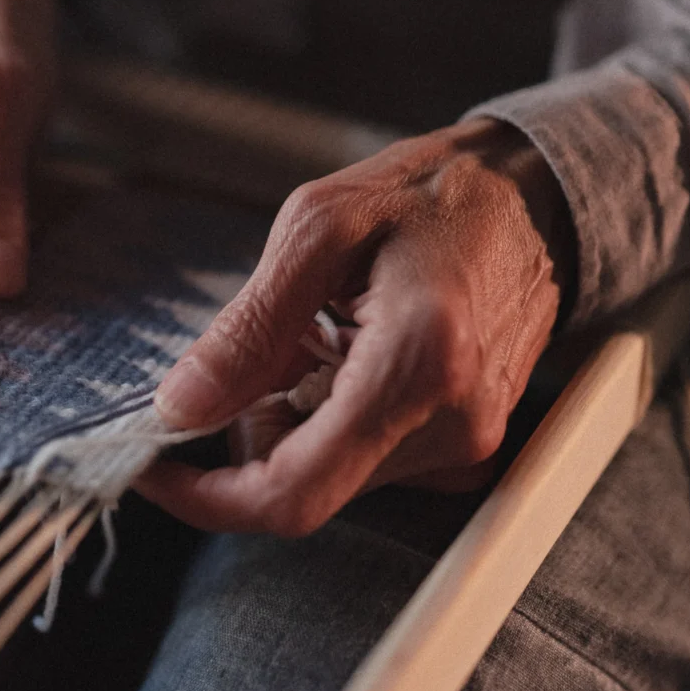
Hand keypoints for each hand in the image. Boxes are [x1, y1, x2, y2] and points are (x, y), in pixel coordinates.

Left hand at [135, 119, 574, 533]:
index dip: (206, 496)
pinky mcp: (465, 441)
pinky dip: (326, 410)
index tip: (152, 463)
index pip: (294, 493)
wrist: (537, 195)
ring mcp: (465, 442)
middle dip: (248, 429)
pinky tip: (343, 344)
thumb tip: (180, 408)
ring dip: (288, 412)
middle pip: (302, 483)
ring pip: (327, 470)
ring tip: (313, 327)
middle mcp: (451, 426)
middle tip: (251, 346)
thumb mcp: (319, 228)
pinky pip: (362, 452)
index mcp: (417, 366)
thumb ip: (247, 330)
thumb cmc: (432, 193)